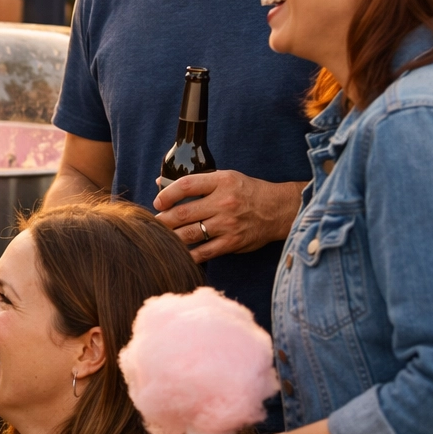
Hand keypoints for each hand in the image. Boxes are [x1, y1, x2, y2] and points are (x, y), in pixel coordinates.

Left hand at [152, 172, 303, 263]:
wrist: (278, 210)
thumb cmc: (246, 192)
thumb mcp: (224, 178)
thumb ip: (195, 182)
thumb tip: (160, 184)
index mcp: (221, 182)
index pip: (185, 186)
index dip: (166, 195)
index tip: (157, 202)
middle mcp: (223, 203)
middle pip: (182, 213)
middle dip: (162, 220)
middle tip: (154, 224)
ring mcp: (228, 225)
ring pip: (189, 234)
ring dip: (171, 237)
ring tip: (161, 237)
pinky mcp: (232, 243)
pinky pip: (204, 252)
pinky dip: (188, 255)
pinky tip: (178, 253)